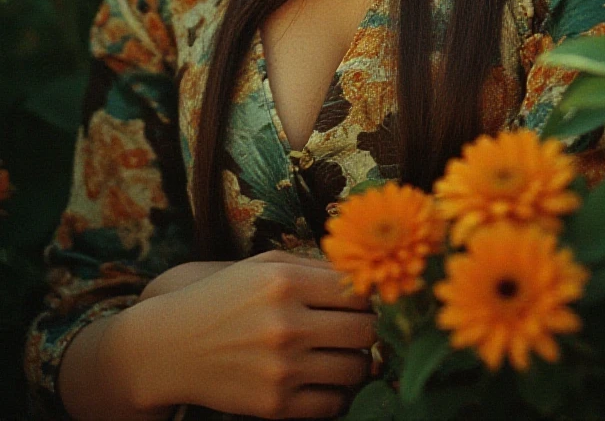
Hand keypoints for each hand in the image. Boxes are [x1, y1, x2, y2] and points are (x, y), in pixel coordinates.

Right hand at [127, 250, 376, 418]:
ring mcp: (282, 368)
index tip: (359, 302)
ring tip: (341, 354)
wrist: (171, 346)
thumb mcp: (264, 266)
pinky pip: (333, 405)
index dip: (366, 297)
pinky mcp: (275, 405)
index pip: (357, 291)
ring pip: (356, 370)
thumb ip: (315, 266)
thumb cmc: (224, 296)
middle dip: (367, 329)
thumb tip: (364, 279)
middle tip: (355, 329)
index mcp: (286, 281)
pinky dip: (338, 394)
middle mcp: (287, 324)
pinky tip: (324, 380)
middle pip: (365, 331)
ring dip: (356, 362)